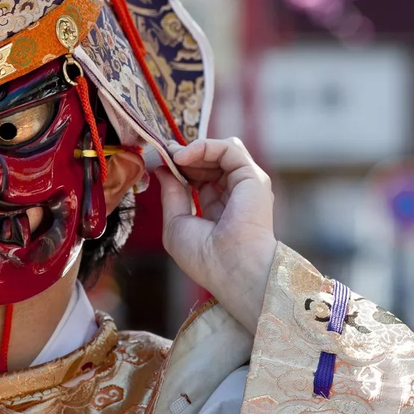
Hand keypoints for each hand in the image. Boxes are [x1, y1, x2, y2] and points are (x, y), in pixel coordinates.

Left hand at [155, 137, 277, 335]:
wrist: (230, 267)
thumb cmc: (204, 256)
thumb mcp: (176, 223)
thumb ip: (171, 195)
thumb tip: (162, 169)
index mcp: (219, 209)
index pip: (200, 178)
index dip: (181, 167)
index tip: (160, 162)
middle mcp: (235, 195)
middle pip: (210, 162)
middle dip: (185, 156)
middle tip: (163, 153)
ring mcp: (245, 185)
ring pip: (221, 152)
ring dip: (194, 150)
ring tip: (173, 156)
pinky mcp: (252, 176)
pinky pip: (229, 149)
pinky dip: (205, 146)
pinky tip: (183, 156)